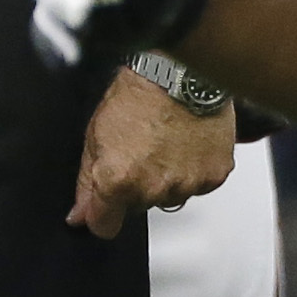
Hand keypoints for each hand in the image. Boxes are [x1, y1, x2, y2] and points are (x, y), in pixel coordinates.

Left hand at [68, 68, 234, 238]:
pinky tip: (186, 143)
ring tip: (166, 141)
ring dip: (167, 178)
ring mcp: (187, 184)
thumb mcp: (96, 134)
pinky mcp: (215, 174)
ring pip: (171, 196)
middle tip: (140, 151)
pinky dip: (194, 169)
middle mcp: (154, 188)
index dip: (102, 214)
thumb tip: (81, 215)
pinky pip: (200, 184)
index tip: (104, 204)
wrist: (180, 70)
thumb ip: (88, 181)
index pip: (104, 227)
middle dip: (136, 187)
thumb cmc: (138, 92)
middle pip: (139, 207)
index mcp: (119, 181)